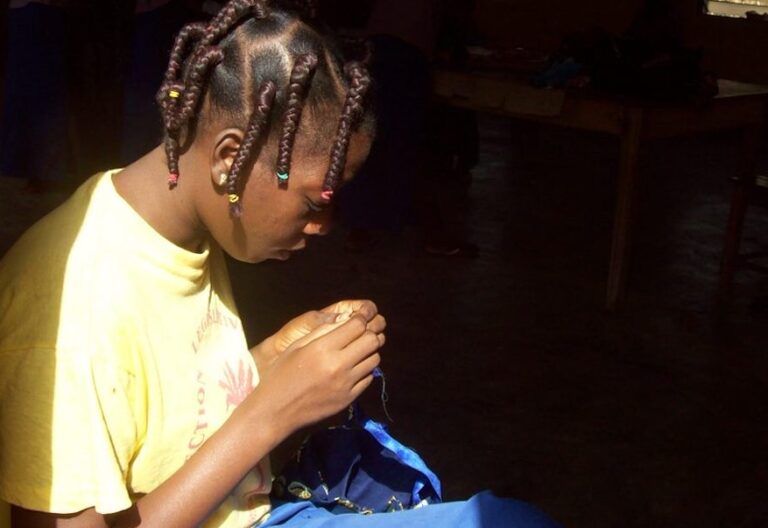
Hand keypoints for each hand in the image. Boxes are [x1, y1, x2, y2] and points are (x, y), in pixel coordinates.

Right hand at [250, 312, 384, 436]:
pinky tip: (351, 370)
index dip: (360, 319)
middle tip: (359, 335)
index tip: (357, 320)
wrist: (276, 411)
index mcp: (323, 348)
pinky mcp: (349, 399)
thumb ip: (323, 331)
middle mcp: (339, 365)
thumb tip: (346, 319)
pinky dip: (364, 370)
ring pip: (375, 359)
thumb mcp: (297, 346)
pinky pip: (369, 378)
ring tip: (356, 352)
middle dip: (369, 334)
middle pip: (372, 340)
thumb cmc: (282, 374)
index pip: (358, 325)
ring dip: (368, 352)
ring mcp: (346, 384)